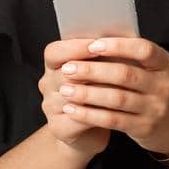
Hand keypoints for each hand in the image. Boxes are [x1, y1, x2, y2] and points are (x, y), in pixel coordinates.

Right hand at [40, 38, 111, 156]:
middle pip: (64, 74)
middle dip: (90, 71)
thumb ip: (102, 55)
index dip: (75, 48)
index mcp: (53, 65)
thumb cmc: (98, 92)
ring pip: (73, 97)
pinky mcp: (58, 127)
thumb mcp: (98, 70)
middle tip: (114, 67)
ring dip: (98, 93)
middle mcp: (47, 84)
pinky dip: (96, 114)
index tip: (97, 45)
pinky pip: (77, 119)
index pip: (54, 52)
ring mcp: (50, 107)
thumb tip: (121, 38)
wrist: (89, 130)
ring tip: (121, 89)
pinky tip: (113, 110)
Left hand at [52, 35, 168, 157]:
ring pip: (117, 99)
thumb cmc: (155, 89)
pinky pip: (113, 120)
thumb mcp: (154, 70)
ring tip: (65, 90)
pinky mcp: (144, 128)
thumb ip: (131, 57)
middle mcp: (163, 85)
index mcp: (164, 63)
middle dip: (92, 71)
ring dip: (87, 94)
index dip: (117, 46)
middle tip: (67, 69)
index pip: (143, 49)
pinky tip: (73, 110)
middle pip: (125, 75)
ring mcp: (155, 108)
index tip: (92, 45)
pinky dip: (90, 114)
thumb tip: (91, 41)